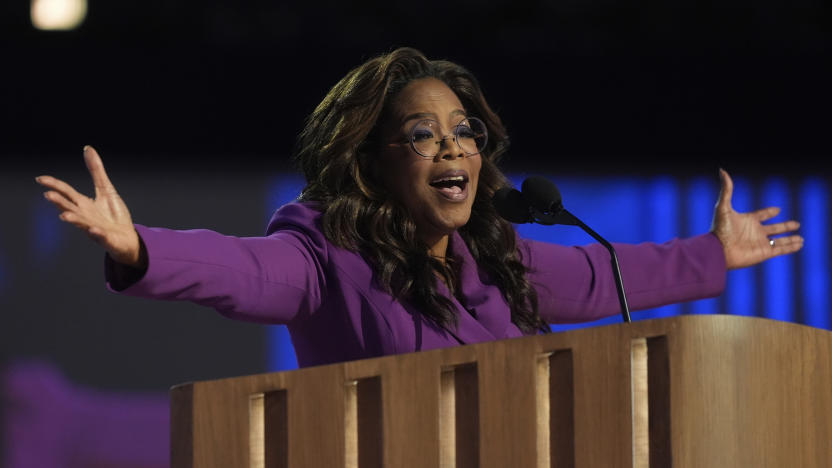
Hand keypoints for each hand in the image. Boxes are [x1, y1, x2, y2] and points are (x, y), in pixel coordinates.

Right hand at [35, 146, 142, 266]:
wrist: (128, 238)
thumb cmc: (114, 215)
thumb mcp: (106, 189)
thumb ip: (96, 171)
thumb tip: (88, 148)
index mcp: (84, 204)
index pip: (66, 192)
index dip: (54, 185)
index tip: (40, 179)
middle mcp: (85, 216)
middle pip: (69, 207)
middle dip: (59, 202)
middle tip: (47, 195)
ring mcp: (94, 228)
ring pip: (81, 224)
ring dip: (73, 219)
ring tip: (64, 216)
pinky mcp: (106, 238)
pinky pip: (100, 236)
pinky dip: (96, 233)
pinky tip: (94, 229)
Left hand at [711, 169, 802, 269]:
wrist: (718, 250)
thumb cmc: (719, 229)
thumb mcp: (723, 206)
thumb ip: (726, 189)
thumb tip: (722, 170)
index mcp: (747, 220)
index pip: (762, 215)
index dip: (769, 212)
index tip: (777, 210)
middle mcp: (755, 232)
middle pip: (774, 228)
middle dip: (785, 226)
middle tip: (796, 224)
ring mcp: (760, 243)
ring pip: (780, 240)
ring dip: (790, 239)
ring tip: (801, 238)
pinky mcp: (764, 252)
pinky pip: (781, 249)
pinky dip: (791, 247)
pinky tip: (800, 244)